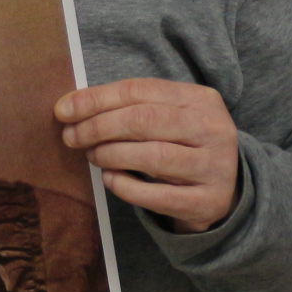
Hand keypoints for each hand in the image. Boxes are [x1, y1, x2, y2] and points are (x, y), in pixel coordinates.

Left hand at [55, 79, 240, 233]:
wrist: (228, 190)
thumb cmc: (184, 146)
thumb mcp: (169, 118)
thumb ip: (130, 108)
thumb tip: (70, 106)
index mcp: (201, 99)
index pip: (140, 90)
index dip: (97, 99)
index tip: (64, 111)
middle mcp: (213, 129)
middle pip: (145, 120)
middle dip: (99, 127)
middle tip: (72, 137)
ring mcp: (215, 166)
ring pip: (153, 156)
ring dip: (112, 155)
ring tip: (93, 156)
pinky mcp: (209, 201)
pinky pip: (159, 196)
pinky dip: (127, 187)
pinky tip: (110, 180)